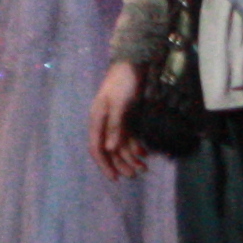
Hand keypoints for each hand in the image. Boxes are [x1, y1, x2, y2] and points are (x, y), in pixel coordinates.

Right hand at [90, 60, 146, 180]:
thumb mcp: (120, 105)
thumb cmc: (123, 82)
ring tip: (144, 168)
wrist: (132, 64)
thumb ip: (116, 127)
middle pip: (110, 150)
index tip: (114, 178)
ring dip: (131, 157)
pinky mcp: (126, 117)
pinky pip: (129, 136)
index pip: (97, 148)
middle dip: (121, 164)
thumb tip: (111, 149)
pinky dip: (136, 146)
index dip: (105, 164)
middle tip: (135, 175)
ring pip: (121, 145)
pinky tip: (145, 153)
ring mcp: (116, 121)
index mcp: (97, 121)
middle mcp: (104, 124)